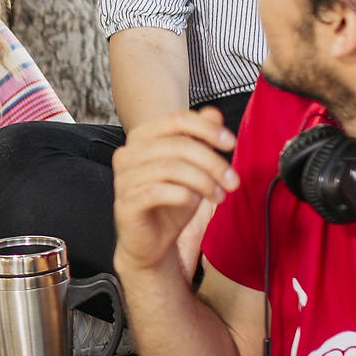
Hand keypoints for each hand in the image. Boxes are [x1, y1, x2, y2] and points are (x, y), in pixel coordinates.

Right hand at [111, 109, 237, 275]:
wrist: (151, 242)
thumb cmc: (171, 203)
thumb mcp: (193, 168)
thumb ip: (200, 139)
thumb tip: (213, 113)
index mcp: (141, 139)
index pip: (176, 120)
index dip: (207, 129)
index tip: (231, 144)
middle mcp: (127, 155)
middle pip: (178, 145)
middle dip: (213, 162)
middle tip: (232, 181)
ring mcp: (123, 179)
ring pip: (171, 168)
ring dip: (204, 182)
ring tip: (219, 196)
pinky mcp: (125, 203)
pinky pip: (158, 192)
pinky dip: (184, 196)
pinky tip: (194, 202)